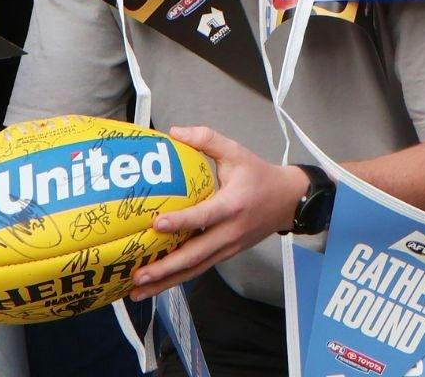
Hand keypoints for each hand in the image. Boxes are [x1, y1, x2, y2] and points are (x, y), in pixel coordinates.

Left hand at [128, 126, 308, 297]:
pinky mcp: (226, 255)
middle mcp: (230, 232)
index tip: (156, 224)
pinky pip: (200, 269)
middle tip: (137, 274)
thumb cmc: (259, 175)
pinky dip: (178, 278)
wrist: (287, 201)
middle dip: (165, 268)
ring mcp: (228, 248)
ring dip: (166, 281)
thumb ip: (206, 139)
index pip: (205, 216)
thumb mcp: (237, 152)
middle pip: (195, 255)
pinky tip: (157, 285)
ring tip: (138, 291)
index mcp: (233, 205)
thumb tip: (174, 132)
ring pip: (195, 269)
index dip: (181, 221)